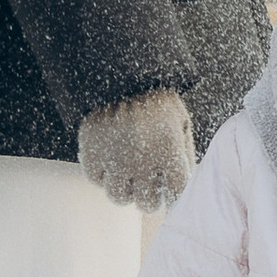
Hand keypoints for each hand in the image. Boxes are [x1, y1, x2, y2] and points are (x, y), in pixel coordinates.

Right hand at [78, 89, 196, 211]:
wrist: (119, 72)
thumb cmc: (155, 97)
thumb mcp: (180, 118)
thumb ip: (184, 151)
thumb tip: (183, 181)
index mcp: (168, 152)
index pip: (175, 193)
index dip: (172, 194)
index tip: (168, 190)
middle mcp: (142, 162)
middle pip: (147, 203)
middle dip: (149, 197)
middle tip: (147, 186)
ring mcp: (115, 160)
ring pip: (119, 198)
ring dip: (125, 190)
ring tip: (127, 178)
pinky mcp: (92, 152)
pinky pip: (95, 179)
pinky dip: (102, 175)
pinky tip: (110, 162)